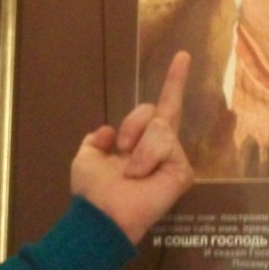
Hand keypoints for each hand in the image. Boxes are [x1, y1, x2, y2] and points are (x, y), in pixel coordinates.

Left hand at [70, 50, 193, 244]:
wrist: (102, 214)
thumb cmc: (92, 191)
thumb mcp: (86, 157)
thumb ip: (95, 141)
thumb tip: (106, 131)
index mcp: (139, 143)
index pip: (159, 108)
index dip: (173, 82)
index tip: (183, 55)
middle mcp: (161, 147)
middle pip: (157, 111)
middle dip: (133, 124)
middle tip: (121, 149)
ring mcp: (174, 159)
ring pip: (160, 127)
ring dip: (138, 148)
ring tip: (130, 173)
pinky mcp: (182, 171)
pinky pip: (167, 145)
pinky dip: (147, 158)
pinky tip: (141, 176)